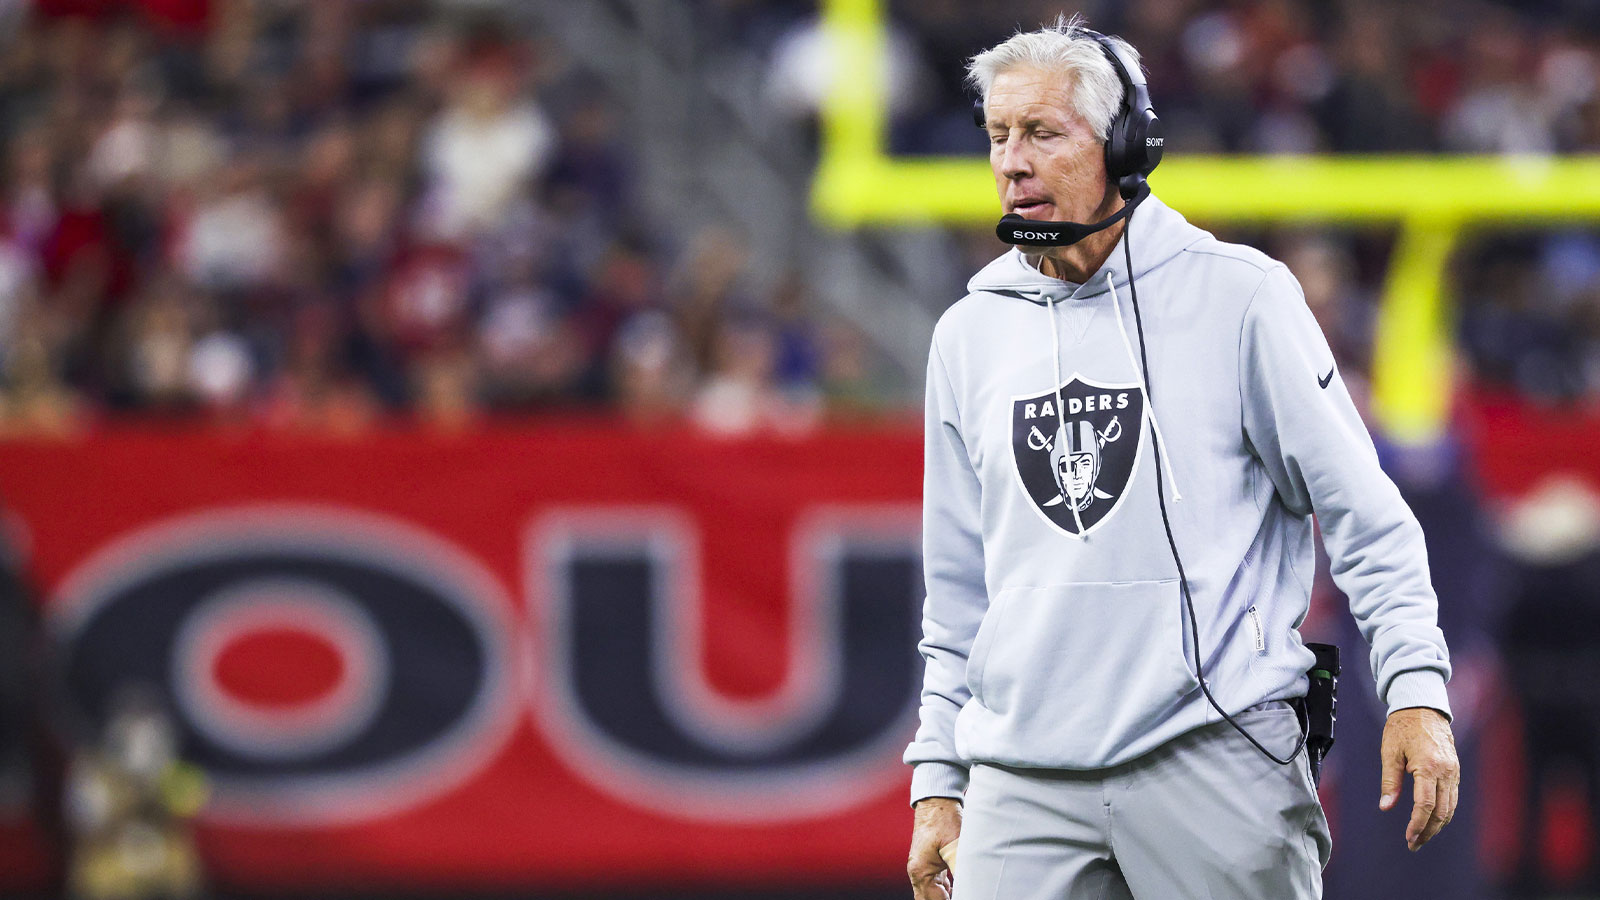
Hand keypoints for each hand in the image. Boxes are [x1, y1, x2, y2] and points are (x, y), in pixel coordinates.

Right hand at [908, 797, 961, 899]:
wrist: (937, 799)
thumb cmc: (943, 819)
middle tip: (967, 895)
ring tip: (966, 893)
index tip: (969, 897)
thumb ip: (961, 870)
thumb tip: (972, 886)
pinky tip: (959, 889)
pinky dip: (947, 891)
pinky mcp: (930, 862)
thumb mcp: (956, 846)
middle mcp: (917, 872)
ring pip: (932, 894)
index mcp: (920, 871)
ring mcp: (922, 867)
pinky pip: (937, 884)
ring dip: (946, 897)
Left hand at [1378, 707, 1459, 850]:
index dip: (1417, 824)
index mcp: (1428, 767)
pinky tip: (1433, 820)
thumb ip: (1390, 781)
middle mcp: (1445, 771)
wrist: (1423, 707)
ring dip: (1438, 825)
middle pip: (1441, 811)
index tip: (1409, 838)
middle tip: (1414, 844)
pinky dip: (1444, 812)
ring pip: (1450, 807)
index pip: (1425, 805)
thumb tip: (1386, 806)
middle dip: (1428, 831)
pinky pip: (1453, 797)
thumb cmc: (1402, 727)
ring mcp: (1453, 771)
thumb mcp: (1390, 752)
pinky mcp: (1455, 770)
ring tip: (1422, 837)